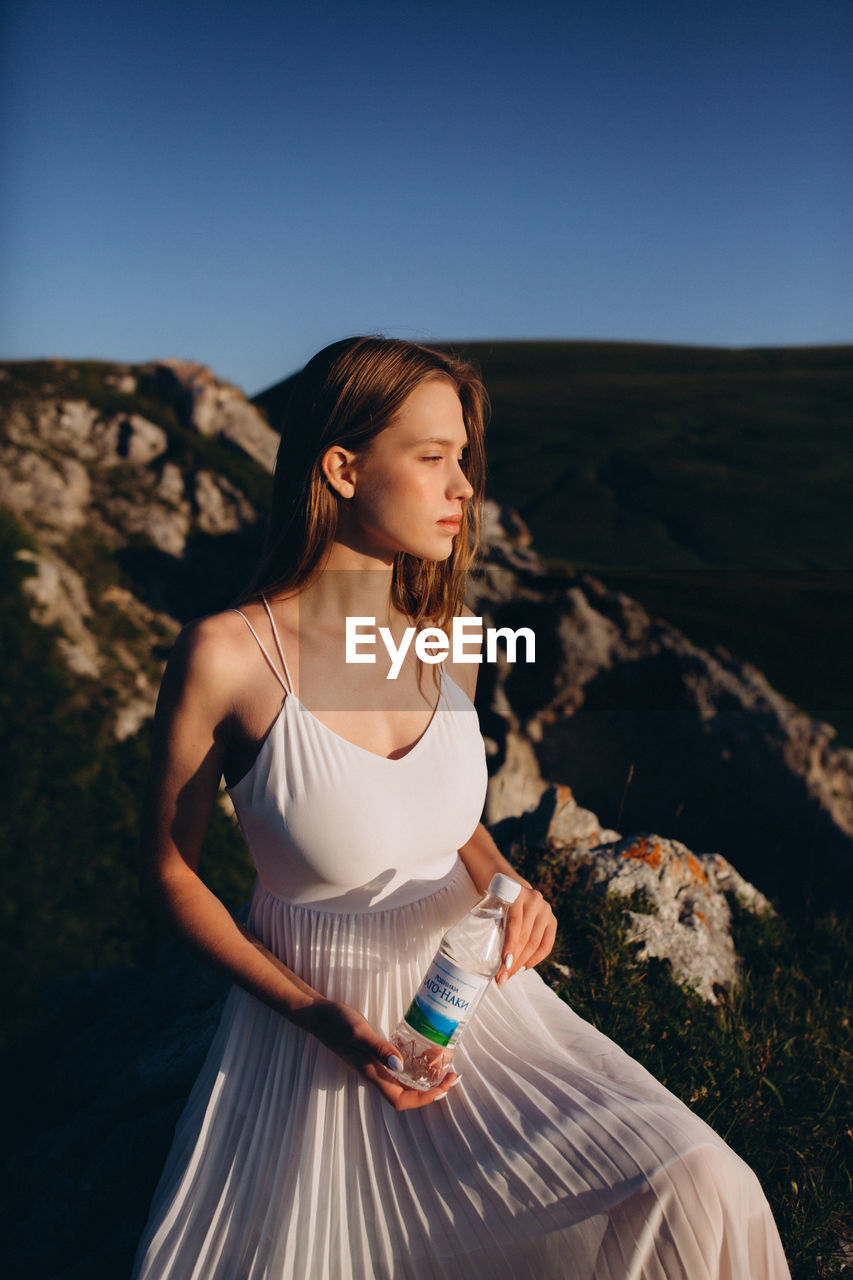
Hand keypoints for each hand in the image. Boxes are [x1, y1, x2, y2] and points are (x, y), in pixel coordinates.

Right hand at [293, 998, 459, 1110]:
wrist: (318, 1015)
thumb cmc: (337, 1024)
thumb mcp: (359, 1034)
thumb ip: (379, 1049)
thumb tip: (401, 1067)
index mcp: (373, 1075)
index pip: (403, 1100)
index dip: (425, 1099)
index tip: (445, 1084)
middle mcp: (376, 1074)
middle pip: (407, 1095)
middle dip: (432, 1089)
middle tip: (452, 1073)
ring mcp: (375, 1064)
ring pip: (404, 1081)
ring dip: (425, 1078)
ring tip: (443, 1063)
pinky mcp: (374, 1053)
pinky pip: (398, 1067)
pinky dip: (414, 1064)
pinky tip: (422, 1051)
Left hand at [496, 884, 556, 987]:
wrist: (506, 881)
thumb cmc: (492, 897)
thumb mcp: (488, 903)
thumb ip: (488, 922)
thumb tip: (481, 958)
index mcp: (517, 893)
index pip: (515, 924)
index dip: (510, 945)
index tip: (504, 964)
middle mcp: (534, 900)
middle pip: (525, 937)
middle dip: (513, 961)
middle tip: (501, 978)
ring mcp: (545, 909)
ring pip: (535, 943)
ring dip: (522, 964)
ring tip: (509, 975)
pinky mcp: (552, 919)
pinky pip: (546, 945)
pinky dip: (535, 959)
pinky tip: (524, 968)